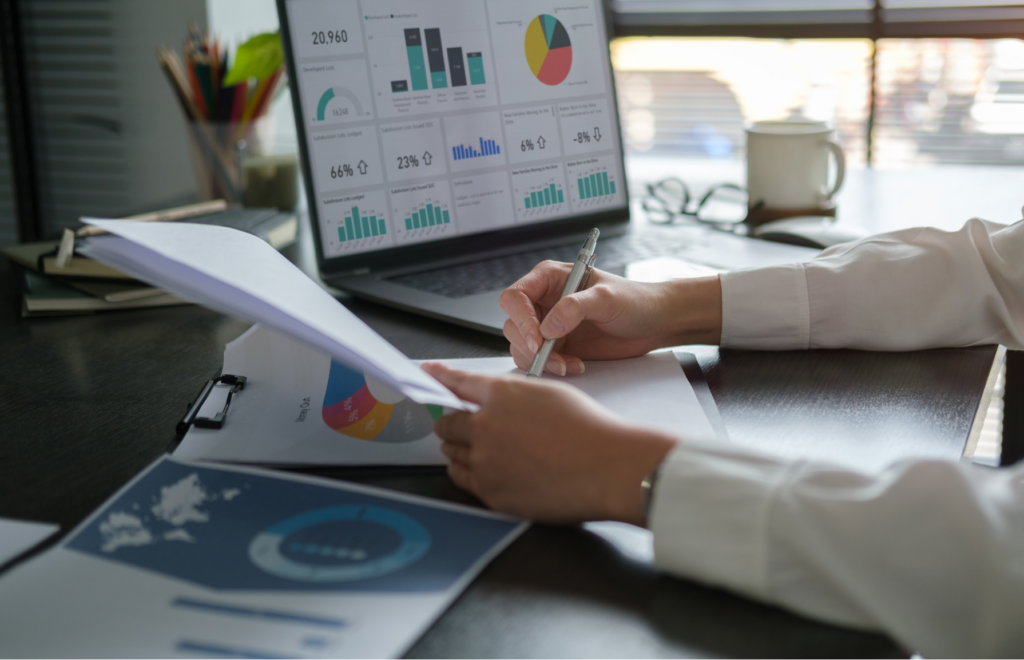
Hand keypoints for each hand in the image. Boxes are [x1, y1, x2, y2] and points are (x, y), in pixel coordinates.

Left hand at [423, 361, 676, 524]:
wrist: (608, 467)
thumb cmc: (590, 429)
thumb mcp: (549, 393)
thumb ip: (511, 395)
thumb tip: (491, 401)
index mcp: (501, 395)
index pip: (457, 383)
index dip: (439, 378)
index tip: (425, 374)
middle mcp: (485, 426)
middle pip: (447, 423)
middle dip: (452, 422)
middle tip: (463, 426)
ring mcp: (485, 461)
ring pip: (452, 452)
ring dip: (459, 448)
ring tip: (485, 450)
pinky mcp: (491, 492)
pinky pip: (463, 479)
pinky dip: (468, 473)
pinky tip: (486, 470)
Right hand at [500, 262, 721, 374]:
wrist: (655, 323)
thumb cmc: (636, 300)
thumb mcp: (607, 298)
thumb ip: (575, 307)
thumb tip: (548, 326)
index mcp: (550, 279)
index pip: (516, 296)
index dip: (521, 318)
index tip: (537, 339)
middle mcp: (544, 301)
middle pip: (513, 324)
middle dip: (530, 346)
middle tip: (552, 358)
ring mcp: (549, 325)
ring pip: (522, 346)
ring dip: (541, 360)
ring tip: (568, 364)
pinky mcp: (558, 346)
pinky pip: (539, 361)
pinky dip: (552, 368)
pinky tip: (575, 365)